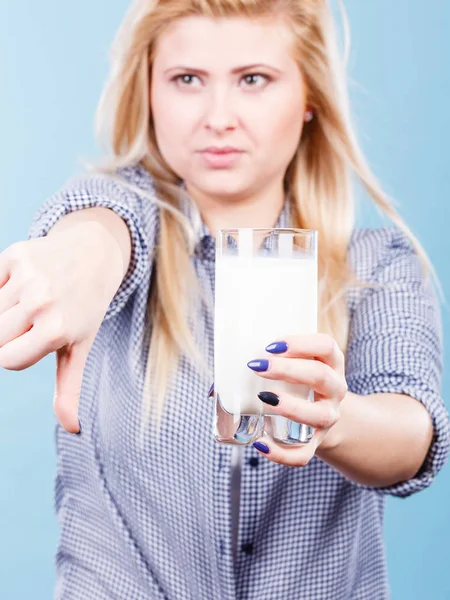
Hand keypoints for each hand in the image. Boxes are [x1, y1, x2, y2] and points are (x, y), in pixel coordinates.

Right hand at [0, 222, 124, 433]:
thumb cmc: (86, 307)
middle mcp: (41, 303)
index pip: (7, 360)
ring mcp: (26, 278)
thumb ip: (70, 388)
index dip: (17, 355)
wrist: (94, 255)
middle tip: (32, 322)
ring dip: (5, 312)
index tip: (34, 343)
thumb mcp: (81, 346)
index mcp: (56, 330)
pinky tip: (25, 282)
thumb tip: (73, 428)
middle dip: (9, 335)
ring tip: (31, 302)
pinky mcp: (14, 256)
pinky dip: (1, 288)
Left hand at [247, 334, 347, 465]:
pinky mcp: (316, 444)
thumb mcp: (290, 367)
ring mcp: (328, 417)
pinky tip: (260, 443)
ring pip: (318, 415)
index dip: (302, 343)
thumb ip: (261, 366)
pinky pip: (303, 454)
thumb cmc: (295, 383)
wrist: (318, 415)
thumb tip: (218, 386)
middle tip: (257, 366)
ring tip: (263, 398)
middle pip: (321, 376)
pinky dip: (281, 453)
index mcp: (330, 362)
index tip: (272, 346)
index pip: (326, 346)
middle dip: (288, 370)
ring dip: (290, 406)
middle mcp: (335, 389)